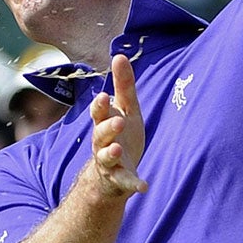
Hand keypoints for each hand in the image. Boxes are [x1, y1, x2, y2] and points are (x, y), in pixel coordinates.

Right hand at [87, 54, 146, 197]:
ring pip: (106, 157)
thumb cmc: (120, 133)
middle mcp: (102, 143)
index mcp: (104, 123)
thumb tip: (120, 55)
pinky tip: (144, 187)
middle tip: (119, 121)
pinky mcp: (120, 179)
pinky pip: (125, 182)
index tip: (105, 96)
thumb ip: (123, 86)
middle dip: (108, 127)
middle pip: (100, 135)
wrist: (112, 172)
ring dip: (111, 153)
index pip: (98, 113)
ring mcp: (109, 162)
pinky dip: (133, 184)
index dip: (100, 106)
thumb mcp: (125, 109)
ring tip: (118, 150)